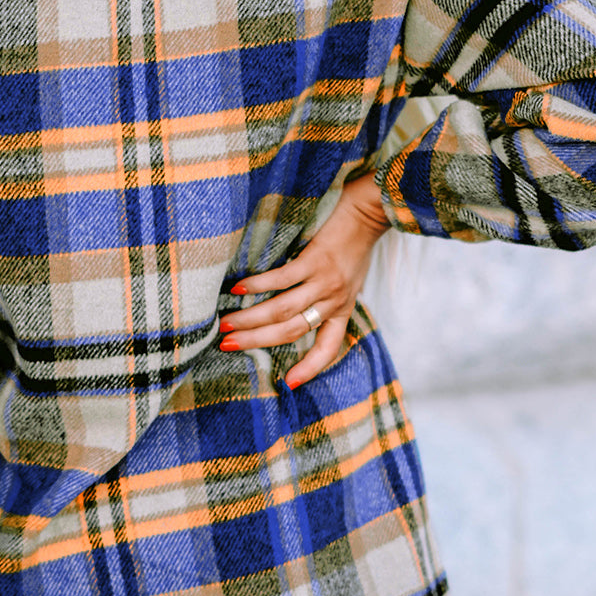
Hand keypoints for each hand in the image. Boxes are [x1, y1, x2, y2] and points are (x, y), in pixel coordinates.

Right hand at [219, 171, 388, 388]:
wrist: (369, 211)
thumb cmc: (354, 245)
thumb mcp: (349, 280)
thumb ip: (327, 298)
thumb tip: (294, 310)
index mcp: (343, 310)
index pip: (328, 348)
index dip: (309, 369)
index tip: (288, 385)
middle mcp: (334, 300)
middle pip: (292, 331)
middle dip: (258, 342)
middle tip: (227, 345)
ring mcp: (325, 281)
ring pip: (284, 310)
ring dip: (251, 320)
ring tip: (226, 323)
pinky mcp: (316, 259)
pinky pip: (283, 278)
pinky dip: (258, 285)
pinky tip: (238, 289)